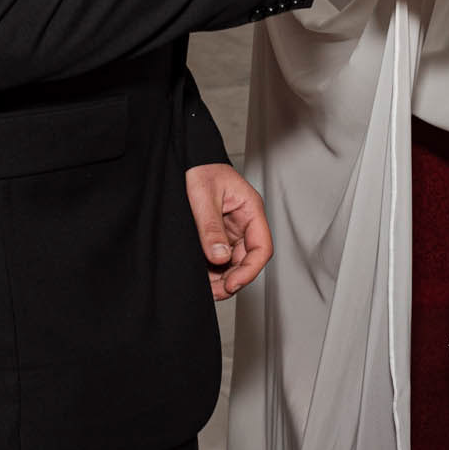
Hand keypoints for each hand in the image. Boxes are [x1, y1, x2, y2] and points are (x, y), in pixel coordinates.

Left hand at [185, 162, 270, 299]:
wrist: (187, 158)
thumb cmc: (200, 168)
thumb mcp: (203, 198)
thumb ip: (211, 229)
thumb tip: (220, 258)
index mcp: (251, 210)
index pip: (261, 247)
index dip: (249, 270)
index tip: (232, 283)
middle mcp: (245, 222)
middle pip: (248, 260)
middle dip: (233, 279)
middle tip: (214, 291)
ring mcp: (233, 229)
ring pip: (235, 262)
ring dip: (222, 277)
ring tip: (206, 286)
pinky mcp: (220, 233)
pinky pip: (222, 256)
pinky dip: (214, 269)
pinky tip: (203, 275)